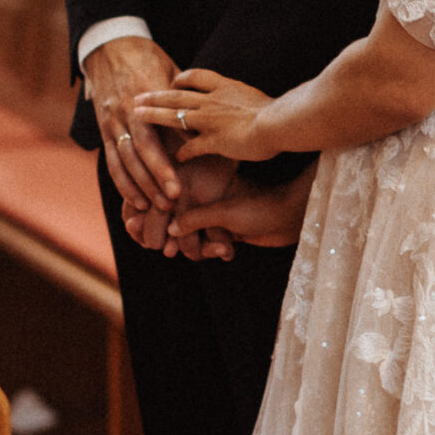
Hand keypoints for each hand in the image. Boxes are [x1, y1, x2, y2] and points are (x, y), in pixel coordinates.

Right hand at [84, 36, 184, 226]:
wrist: (110, 46)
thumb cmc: (148, 58)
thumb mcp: (169, 69)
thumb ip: (184, 95)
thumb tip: (206, 121)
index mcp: (147, 92)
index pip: (164, 125)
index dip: (177, 148)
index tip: (193, 165)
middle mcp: (127, 109)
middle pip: (142, 147)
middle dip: (157, 174)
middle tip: (174, 196)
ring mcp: (112, 121)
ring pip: (125, 159)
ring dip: (140, 184)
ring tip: (158, 204)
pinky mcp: (104, 130)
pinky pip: (111, 161)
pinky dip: (122, 183)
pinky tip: (135, 201)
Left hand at [134, 69, 277, 166]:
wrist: (280, 122)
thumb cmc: (278, 112)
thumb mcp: (256, 97)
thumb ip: (243, 99)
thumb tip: (244, 102)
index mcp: (225, 87)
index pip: (196, 76)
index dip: (181, 79)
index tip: (172, 82)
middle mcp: (213, 100)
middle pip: (176, 94)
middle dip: (155, 95)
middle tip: (137, 96)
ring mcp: (211, 120)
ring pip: (175, 116)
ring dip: (154, 116)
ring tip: (137, 117)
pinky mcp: (214, 141)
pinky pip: (191, 147)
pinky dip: (182, 153)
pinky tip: (176, 159)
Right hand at [166, 163, 316, 258]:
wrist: (293, 214)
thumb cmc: (261, 206)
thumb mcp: (225, 212)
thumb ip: (196, 219)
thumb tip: (170, 231)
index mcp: (199, 182)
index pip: (165, 200)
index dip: (151, 216)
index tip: (141, 231)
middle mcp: (202, 195)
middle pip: (173, 220)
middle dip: (170, 236)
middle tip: (163, 249)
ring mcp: (213, 212)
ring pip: (191, 236)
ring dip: (199, 247)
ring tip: (214, 251)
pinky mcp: (225, 227)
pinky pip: (208, 242)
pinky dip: (213, 249)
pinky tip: (227, 252)